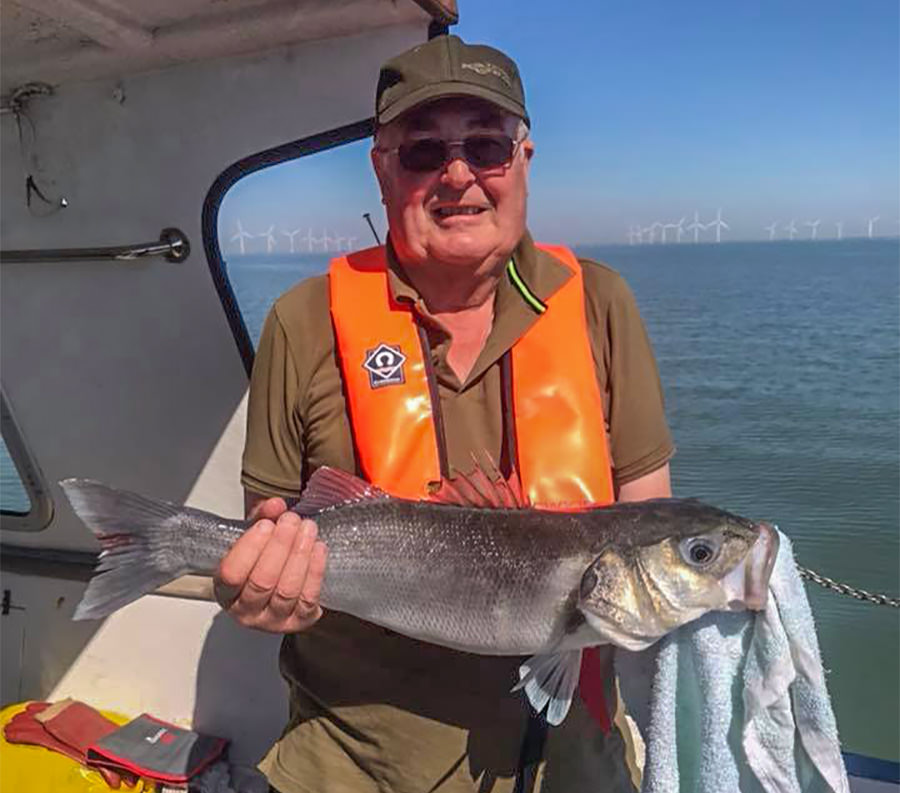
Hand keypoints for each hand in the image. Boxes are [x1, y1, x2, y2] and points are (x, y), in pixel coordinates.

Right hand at [214, 497, 326, 632]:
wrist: (283, 582)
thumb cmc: (262, 559)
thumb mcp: (254, 535)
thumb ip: (261, 516)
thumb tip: (275, 505)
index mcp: (226, 591)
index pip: (231, 574)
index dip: (249, 548)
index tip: (265, 525)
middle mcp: (246, 612)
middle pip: (262, 581)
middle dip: (280, 546)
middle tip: (291, 521)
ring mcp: (273, 620)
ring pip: (287, 590)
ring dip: (300, 554)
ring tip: (308, 529)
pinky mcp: (299, 622)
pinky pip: (308, 598)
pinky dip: (315, 570)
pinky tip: (318, 548)